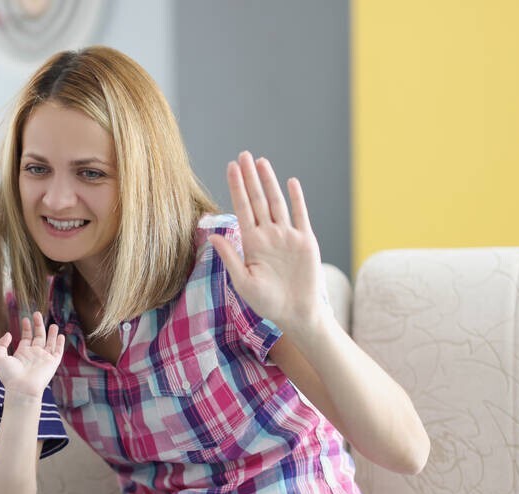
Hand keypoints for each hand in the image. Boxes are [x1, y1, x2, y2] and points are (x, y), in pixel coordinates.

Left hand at [0, 312, 64, 397]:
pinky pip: (58, 351)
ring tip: (53, 324)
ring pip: (49, 343)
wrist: (22, 388)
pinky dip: (60, 343)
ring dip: (51, 333)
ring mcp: (43, 358)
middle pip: (38, 337)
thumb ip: (1, 344)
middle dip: (38, 325)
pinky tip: (61, 335)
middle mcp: (34, 354)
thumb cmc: (9, 376)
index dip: (26, 328)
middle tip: (37, 314)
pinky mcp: (52, 363)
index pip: (26, 337)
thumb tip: (8, 334)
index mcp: (22, 353)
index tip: (25, 319)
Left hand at [209, 151, 324, 335]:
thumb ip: (230, 257)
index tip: (230, 168)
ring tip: (261, 162)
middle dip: (249, 178)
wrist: (295, 313)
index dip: (235, 187)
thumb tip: (213, 236)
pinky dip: (296, 198)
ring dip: (269, 182)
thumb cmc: (267, 302)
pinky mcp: (305, 241)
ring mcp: (287, 236)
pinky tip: (290, 182)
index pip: (241, 209)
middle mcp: (268, 235)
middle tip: (243, 155)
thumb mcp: (243, 281)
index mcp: (251, 243)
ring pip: (277, 203)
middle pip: (257, 200)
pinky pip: (300, 215)